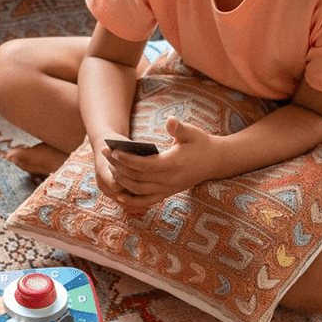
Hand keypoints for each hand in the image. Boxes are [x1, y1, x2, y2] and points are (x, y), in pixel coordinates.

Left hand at [102, 117, 218, 210]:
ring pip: (139, 190)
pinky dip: (132, 201)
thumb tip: (170, 120)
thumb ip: (179, 128)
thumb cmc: (201, 143)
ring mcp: (169, 189)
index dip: (126, 159)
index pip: (143, 165)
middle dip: (119, 167)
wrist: (216, 161)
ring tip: (110, 168)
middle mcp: (170, 180)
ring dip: (122, 181)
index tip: (112, 150)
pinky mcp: (168, 193)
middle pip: (137, 178)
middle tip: (105, 154)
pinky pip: (147, 201)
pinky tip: (119, 195)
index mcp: (173, 164)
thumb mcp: (192, 132)